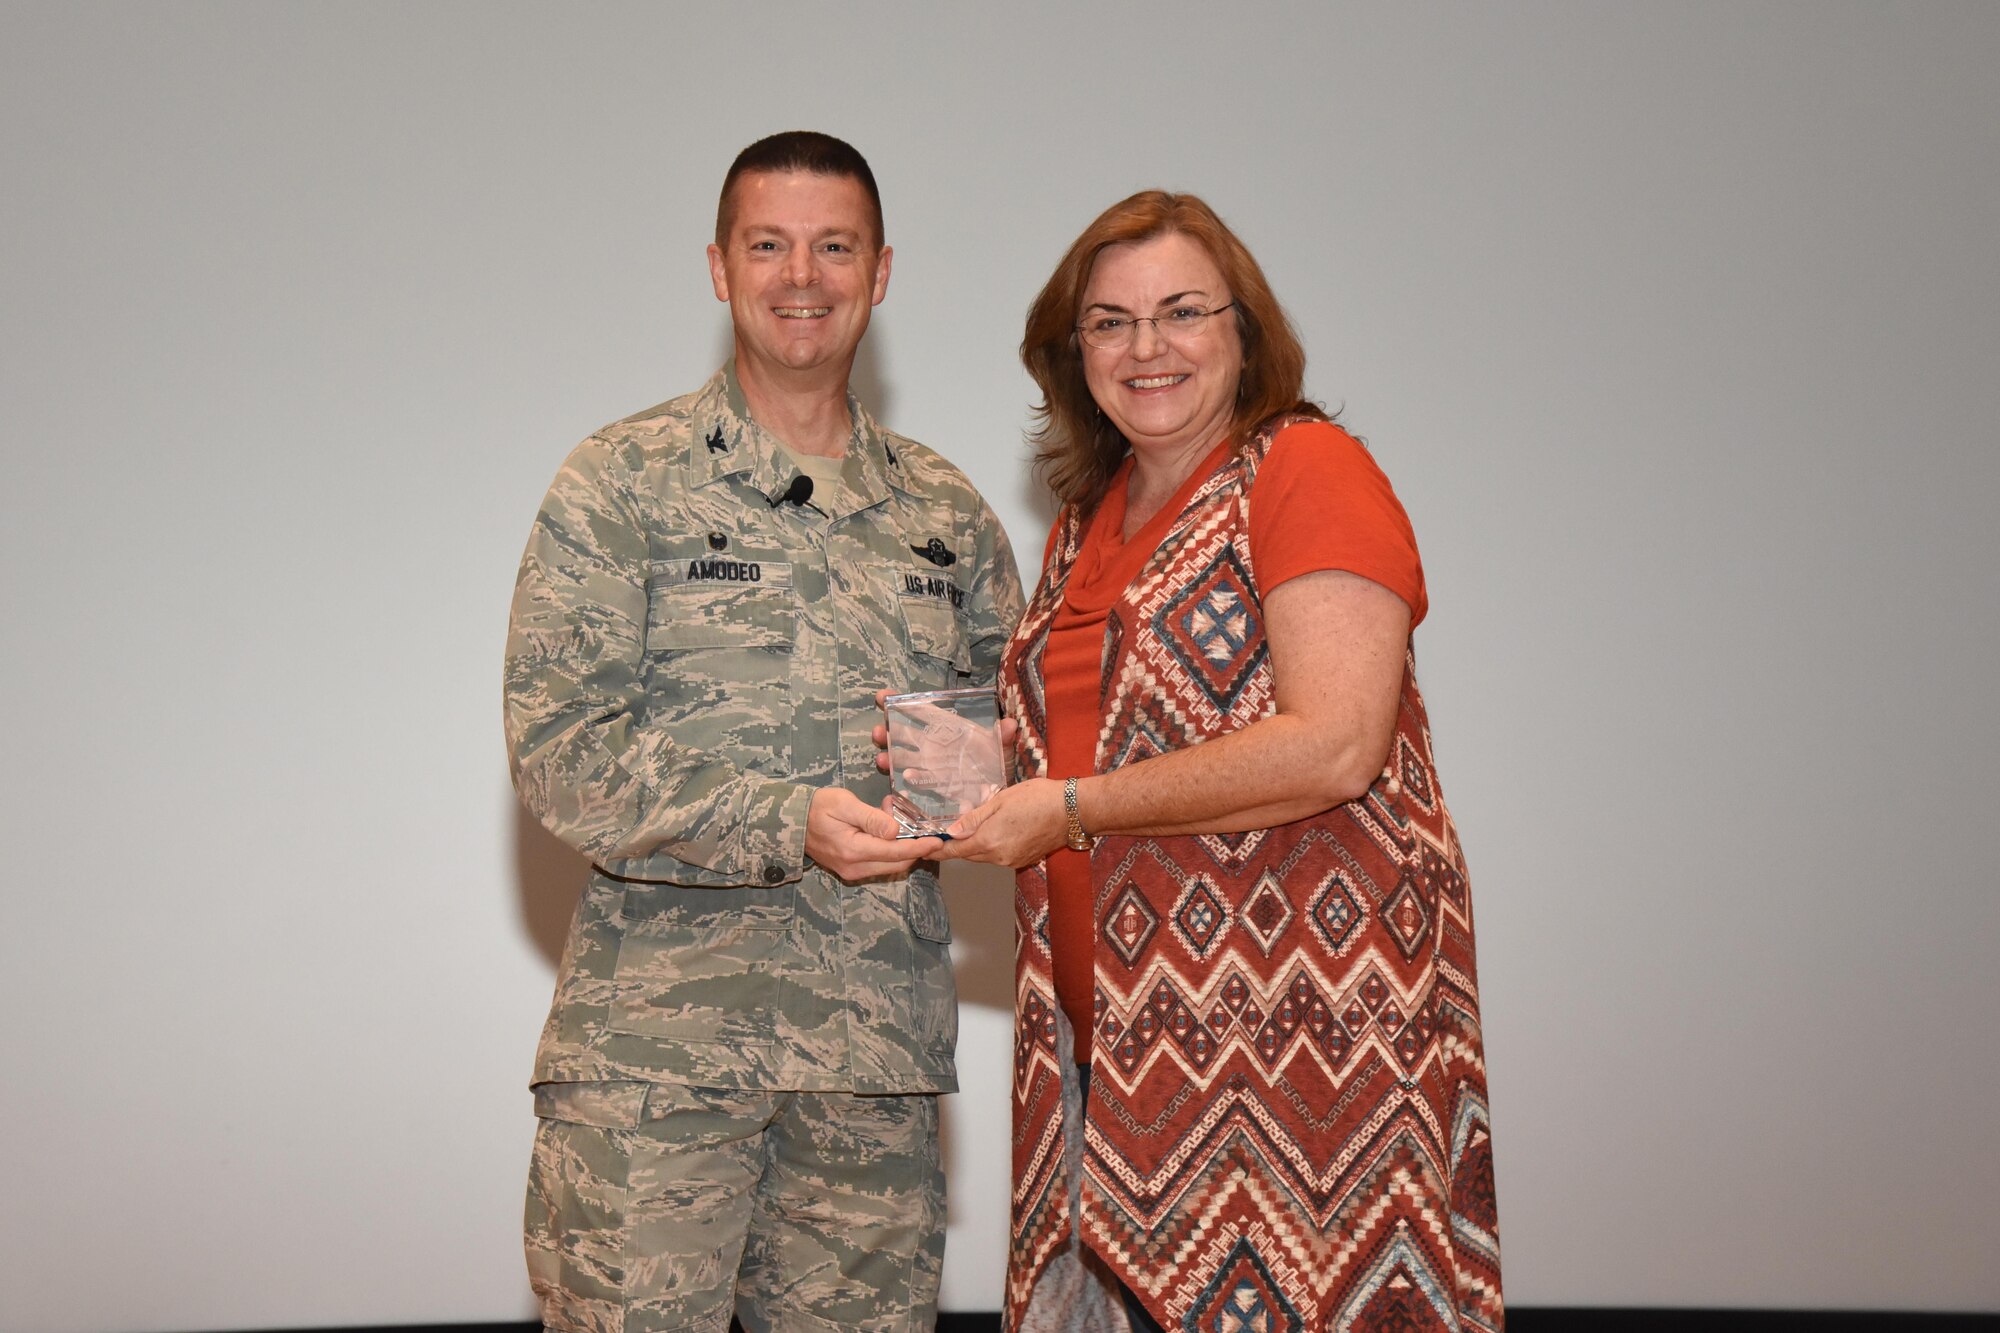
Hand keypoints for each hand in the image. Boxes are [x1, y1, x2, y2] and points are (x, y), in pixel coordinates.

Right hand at [805, 787, 941, 881]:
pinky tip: (886, 832)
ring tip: (897, 822)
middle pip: (897, 863)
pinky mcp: (850, 870)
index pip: (896, 853)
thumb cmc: (817, 807)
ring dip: (901, 848)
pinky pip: (879, 865)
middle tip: (916, 823)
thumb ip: (871, 818)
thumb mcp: (844, 804)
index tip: (938, 841)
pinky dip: (890, 851)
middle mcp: (855, 868)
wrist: (790, 821)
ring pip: (889, 866)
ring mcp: (852, 872)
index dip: (920, 847)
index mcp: (854, 851)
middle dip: (914, 847)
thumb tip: (895, 831)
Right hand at [871, 687, 1016, 779]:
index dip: (900, 702)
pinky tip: (905, 778)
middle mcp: (932, 742)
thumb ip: (1002, 736)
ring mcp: (928, 762)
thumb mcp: (1000, 747)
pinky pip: (916, 779)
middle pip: (902, 733)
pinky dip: (909, 778)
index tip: (882, 696)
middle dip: (886, 731)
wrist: (998, 787)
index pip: (920, 710)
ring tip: (881, 758)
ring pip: (902, 756)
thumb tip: (1010, 724)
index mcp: (945, 726)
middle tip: (877, 732)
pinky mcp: (931, 782)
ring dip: (889, 756)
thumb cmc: (995, 760)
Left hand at [932, 777, 1067, 868]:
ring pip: (983, 856)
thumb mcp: (1001, 800)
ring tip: (967, 829)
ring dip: (973, 846)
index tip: (925, 847)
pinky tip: (993, 831)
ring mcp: (1012, 861)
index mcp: (990, 841)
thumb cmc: (1039, 798)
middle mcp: (999, 857)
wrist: (1074, 811)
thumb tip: (951, 831)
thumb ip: (974, 818)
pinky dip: (990, 847)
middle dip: (955, 846)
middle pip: (968, 855)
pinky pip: (998, 856)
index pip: (955, 851)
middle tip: (942, 834)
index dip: (938, 850)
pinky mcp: (1023, 860)